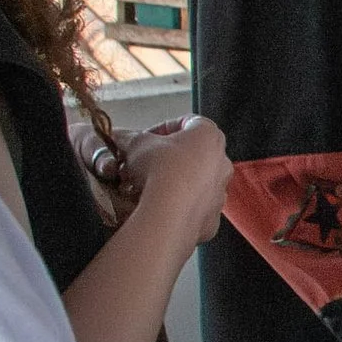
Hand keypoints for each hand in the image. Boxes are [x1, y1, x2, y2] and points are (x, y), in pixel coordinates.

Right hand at [115, 116, 231, 243]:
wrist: (170, 213)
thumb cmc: (159, 170)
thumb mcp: (135, 144)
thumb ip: (128, 137)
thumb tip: (119, 137)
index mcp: (210, 136)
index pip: (188, 122)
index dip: (162, 128)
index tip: (145, 138)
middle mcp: (222, 163)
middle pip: (194, 154)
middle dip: (168, 158)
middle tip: (145, 164)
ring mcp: (221, 192)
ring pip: (195, 183)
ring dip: (174, 182)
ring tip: (149, 187)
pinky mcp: (213, 218)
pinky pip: (195, 208)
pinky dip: (179, 206)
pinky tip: (159, 207)